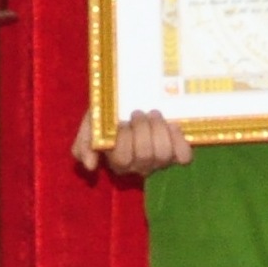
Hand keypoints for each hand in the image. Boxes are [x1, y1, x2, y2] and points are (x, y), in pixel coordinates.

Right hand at [70, 106, 191, 176]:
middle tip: (138, 113)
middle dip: (142, 130)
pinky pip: (183, 156)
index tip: (122, 121)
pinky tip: (172, 125)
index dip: (123, 140)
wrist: (132, 100)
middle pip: (145, 156)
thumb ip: (84, 144)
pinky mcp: (177, 154)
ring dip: (159, 130)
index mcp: (117, 161)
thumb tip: (90, 166)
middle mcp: (139, 165)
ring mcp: (159, 161)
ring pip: (163, 154)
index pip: (122, 159)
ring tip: (154, 114)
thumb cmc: (110, 115)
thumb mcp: (91, 124)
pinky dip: (179, 141)